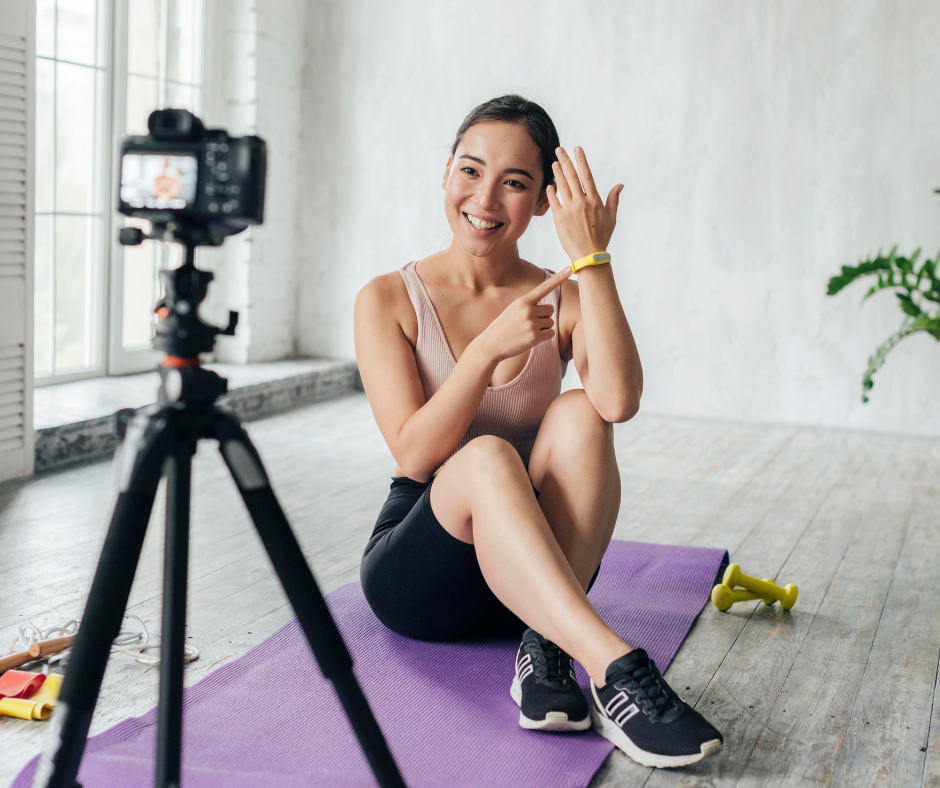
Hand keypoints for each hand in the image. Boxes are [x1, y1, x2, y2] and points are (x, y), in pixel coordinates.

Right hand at [479, 267, 572, 361]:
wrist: (491, 344)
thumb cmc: (504, 326)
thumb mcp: (513, 309)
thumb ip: (529, 304)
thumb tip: (547, 307)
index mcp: (523, 300)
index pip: (544, 287)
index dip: (559, 278)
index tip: (570, 268)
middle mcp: (528, 310)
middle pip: (550, 310)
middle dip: (543, 317)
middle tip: (529, 323)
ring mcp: (532, 323)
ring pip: (551, 322)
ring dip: (543, 327)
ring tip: (527, 331)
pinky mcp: (535, 336)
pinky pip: (551, 333)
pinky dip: (544, 336)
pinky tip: (531, 338)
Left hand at [546, 146, 623, 261]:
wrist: (589, 256)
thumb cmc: (601, 238)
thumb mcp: (611, 218)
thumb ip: (613, 200)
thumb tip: (620, 185)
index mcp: (595, 201)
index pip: (587, 175)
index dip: (581, 161)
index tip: (577, 149)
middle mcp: (582, 202)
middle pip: (572, 177)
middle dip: (566, 161)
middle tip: (559, 149)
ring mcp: (570, 210)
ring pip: (562, 186)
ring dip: (558, 173)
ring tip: (554, 162)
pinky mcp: (559, 219)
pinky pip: (554, 202)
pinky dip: (551, 192)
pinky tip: (549, 185)